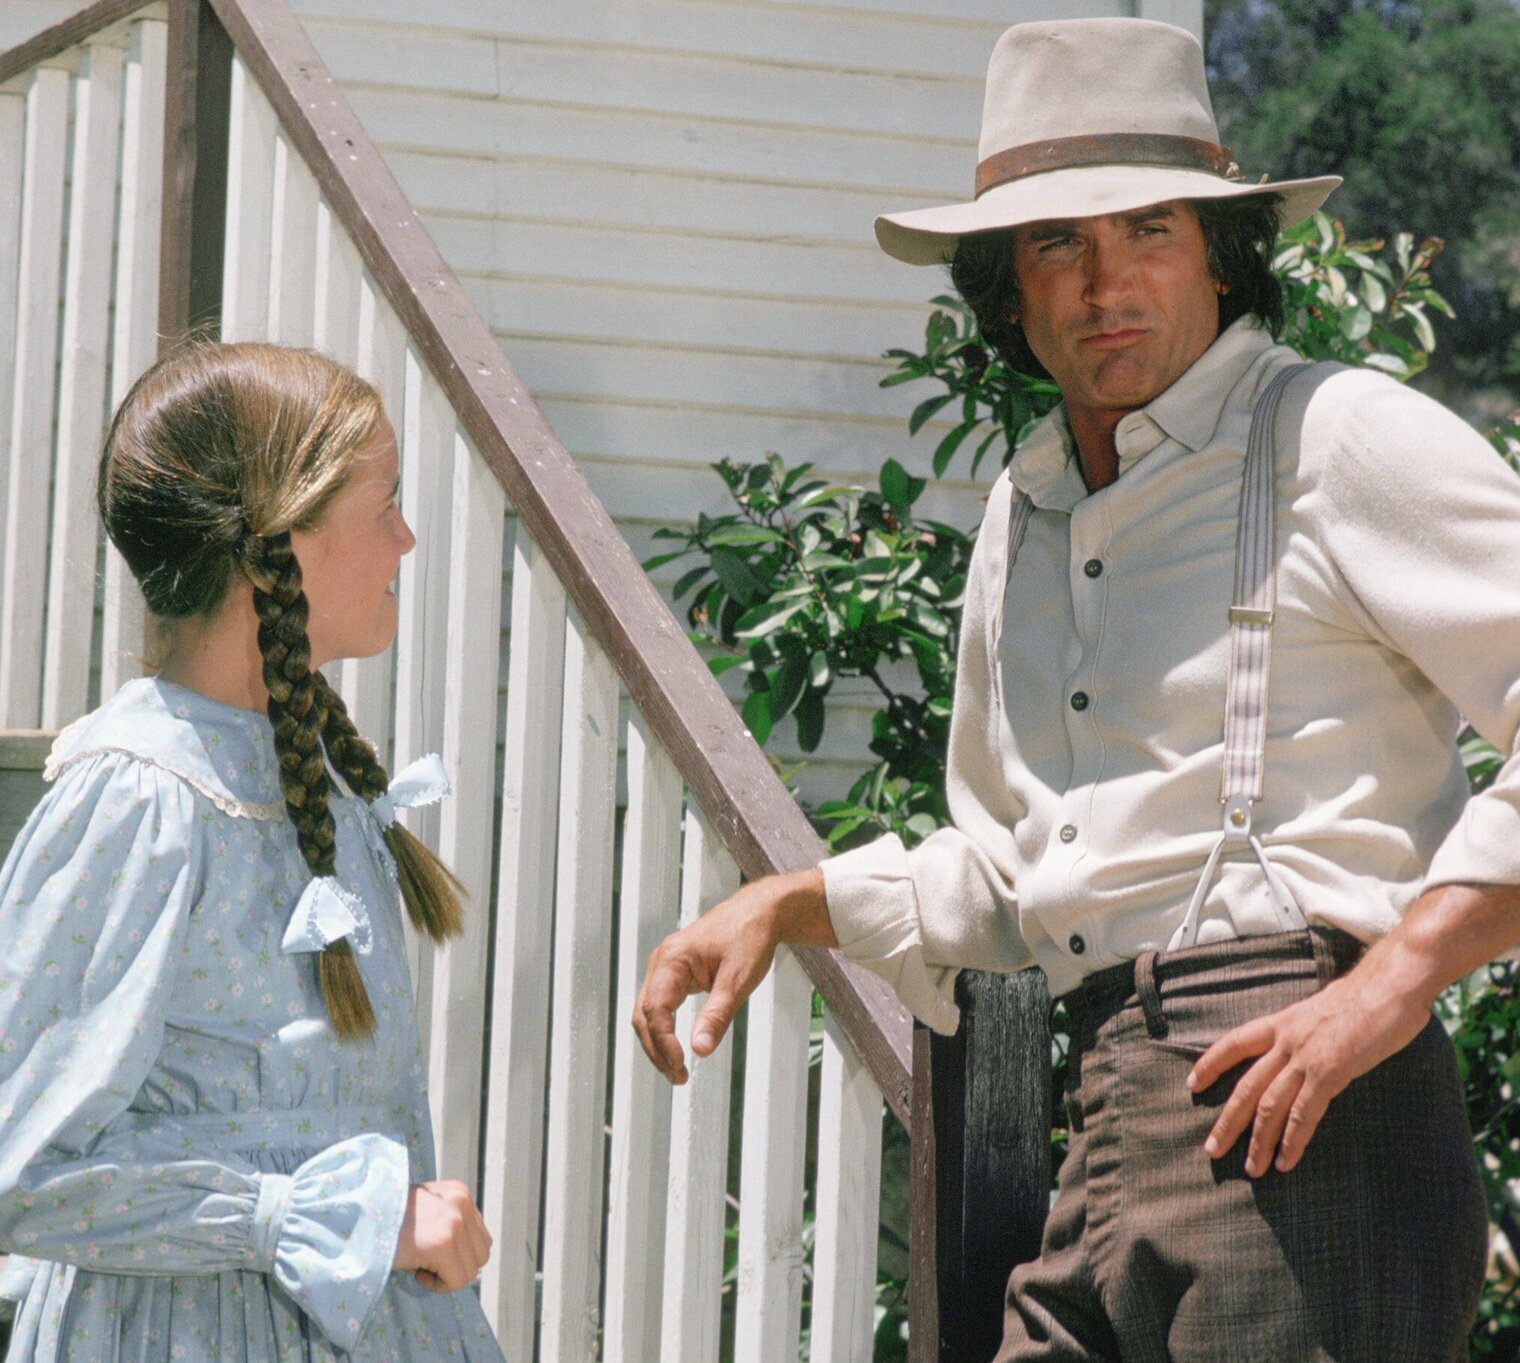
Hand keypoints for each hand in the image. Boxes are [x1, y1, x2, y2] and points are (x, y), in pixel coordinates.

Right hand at [392, 1181, 492, 1291]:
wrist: (356, 1218)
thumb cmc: (387, 1219)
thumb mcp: (427, 1209)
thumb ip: (450, 1221)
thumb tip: (468, 1253)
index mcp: (460, 1193)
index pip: (480, 1238)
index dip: (457, 1254)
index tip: (430, 1251)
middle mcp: (462, 1203)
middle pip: (480, 1255)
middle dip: (455, 1266)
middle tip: (425, 1260)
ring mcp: (454, 1222)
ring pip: (470, 1271)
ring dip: (445, 1275)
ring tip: (419, 1263)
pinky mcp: (443, 1244)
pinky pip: (456, 1281)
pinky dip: (437, 1285)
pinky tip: (416, 1271)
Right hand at [632, 869, 831, 1083]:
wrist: (760, 913)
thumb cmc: (750, 938)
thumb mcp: (738, 980)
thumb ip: (717, 1015)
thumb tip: (700, 1050)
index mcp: (672, 958)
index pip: (655, 1009)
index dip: (664, 1042)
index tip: (680, 1065)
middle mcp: (662, 961)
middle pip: (644, 1014)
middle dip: (657, 1049)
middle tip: (678, 1077)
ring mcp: (665, 966)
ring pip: (648, 1012)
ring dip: (658, 1043)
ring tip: (676, 1070)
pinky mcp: (674, 972)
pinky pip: (659, 1005)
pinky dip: (664, 1029)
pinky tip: (676, 1048)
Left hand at [1185, 966, 1428, 1177]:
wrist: (1390, 986)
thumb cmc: (1363, 997)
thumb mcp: (1319, 1009)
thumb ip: (1304, 1029)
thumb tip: (1301, 1039)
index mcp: (1281, 1022)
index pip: (1233, 1043)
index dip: (1210, 1064)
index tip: (1193, 1085)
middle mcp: (1285, 1040)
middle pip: (1246, 1085)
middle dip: (1228, 1120)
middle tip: (1212, 1148)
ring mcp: (1305, 1057)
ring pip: (1270, 1105)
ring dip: (1258, 1140)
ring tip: (1251, 1168)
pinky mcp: (1329, 1072)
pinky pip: (1304, 1113)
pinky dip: (1292, 1140)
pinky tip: (1285, 1161)